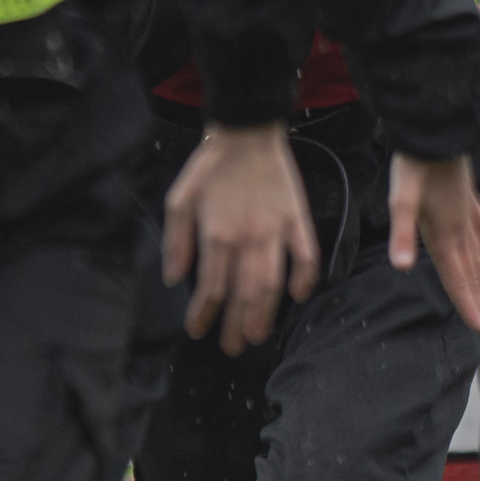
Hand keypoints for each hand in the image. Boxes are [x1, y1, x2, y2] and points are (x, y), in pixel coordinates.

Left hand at [164, 123, 318, 354]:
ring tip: (258, 335)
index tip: (197, 330)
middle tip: (231, 347)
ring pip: (272, 283)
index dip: (203, 314)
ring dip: (265, 313)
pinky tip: (300, 296)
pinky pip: (306, 255)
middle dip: (235, 325)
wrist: (247, 133)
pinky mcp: (297, 219)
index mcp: (216, 234)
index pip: (209, 287)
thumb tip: (173, 278)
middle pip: (243, 294)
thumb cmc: (210, 167)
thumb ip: (176, 241)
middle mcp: (246, 238)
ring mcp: (275, 230)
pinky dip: (305, 278)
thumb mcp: (179, 200)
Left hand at [391, 150, 479, 334]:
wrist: (436, 131)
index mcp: (444, 234)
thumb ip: (404, 234)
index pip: (458, 278)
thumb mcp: (401, 200)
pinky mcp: (467, 201)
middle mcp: (460, 230)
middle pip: (472, 273)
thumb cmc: (415, 165)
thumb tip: (401, 267)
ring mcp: (466, 215)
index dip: (470, 306)